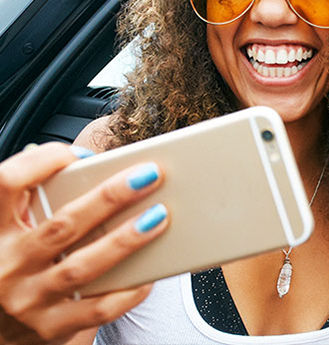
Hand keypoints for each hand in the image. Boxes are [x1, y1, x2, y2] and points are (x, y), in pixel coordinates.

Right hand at [0, 143, 167, 343]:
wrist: (1, 334)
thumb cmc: (17, 269)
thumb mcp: (13, 232)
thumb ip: (38, 201)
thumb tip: (89, 164)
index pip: (6, 183)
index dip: (42, 162)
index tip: (81, 154)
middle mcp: (7, 265)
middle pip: (62, 224)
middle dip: (110, 197)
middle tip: (148, 176)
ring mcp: (29, 300)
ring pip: (82, 266)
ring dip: (125, 240)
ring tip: (158, 216)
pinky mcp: (52, 328)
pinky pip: (98, 308)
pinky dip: (128, 290)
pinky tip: (150, 274)